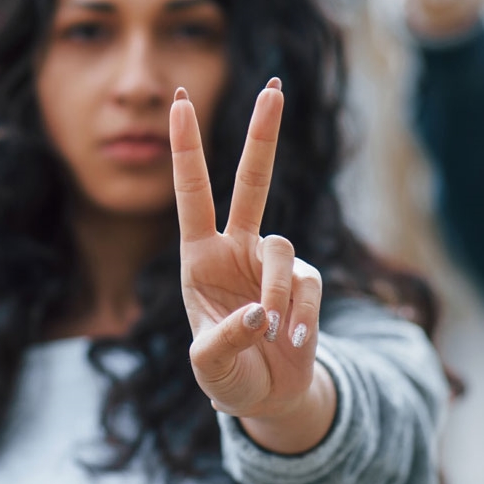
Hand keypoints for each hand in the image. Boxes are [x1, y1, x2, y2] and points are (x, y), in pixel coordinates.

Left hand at [169, 78, 335, 453]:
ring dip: (278, 297)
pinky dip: (300, 319)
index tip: (177, 102)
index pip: (191, 194)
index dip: (184, 148)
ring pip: (282, 254)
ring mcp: (273, 262)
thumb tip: (260, 311)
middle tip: (275, 87)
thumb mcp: (209, 366)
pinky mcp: (306, 281)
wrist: (269, 395)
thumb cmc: (226, 374)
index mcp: (198, 258)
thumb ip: (224, 340)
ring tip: (273, 336)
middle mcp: (236, 249)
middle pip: (253, 183)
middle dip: (262, 135)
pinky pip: (306, 288)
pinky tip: (292, 343)